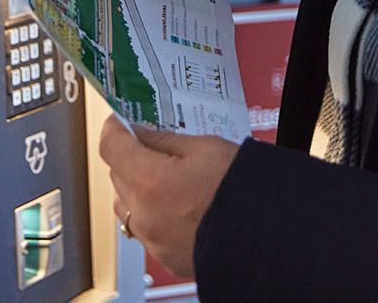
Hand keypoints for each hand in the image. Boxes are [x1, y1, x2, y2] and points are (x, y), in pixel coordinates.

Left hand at [98, 116, 242, 280]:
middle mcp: (144, 215)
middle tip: (153, 144)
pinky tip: (178, 204)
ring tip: (167, 177)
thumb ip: (165, 139)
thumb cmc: (242, 192)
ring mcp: (153, 240)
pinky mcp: (165, 257)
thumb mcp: (206, 147)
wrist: (266, 239)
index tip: (120, 120)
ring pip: (127, 205)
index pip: (111, 147)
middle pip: (117, 175)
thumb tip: (142, 132)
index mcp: (150, 181)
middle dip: (130, 156)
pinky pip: (146, 229)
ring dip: (137, 187)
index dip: (114, 128)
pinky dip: (153, 214)